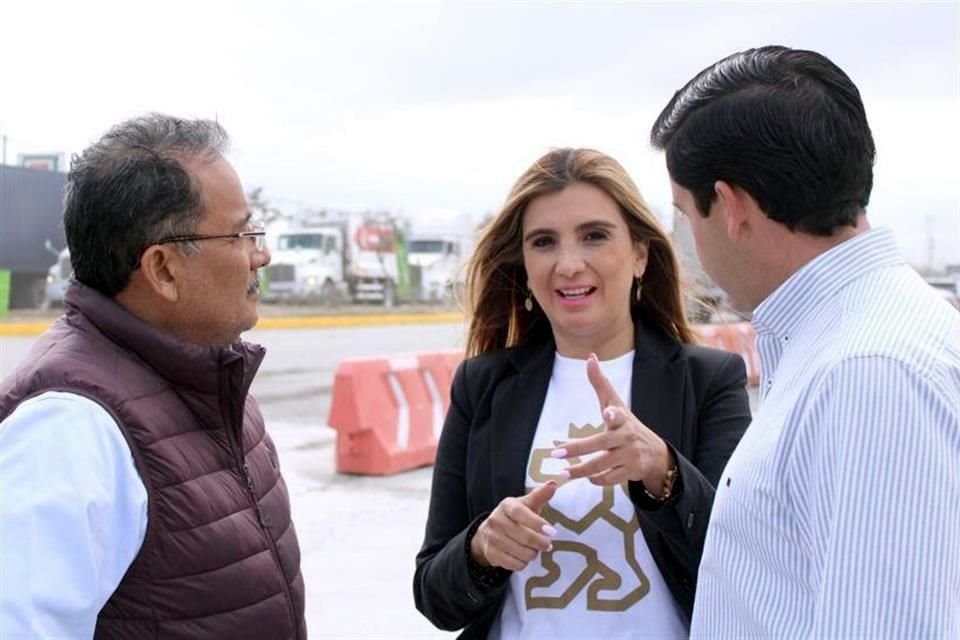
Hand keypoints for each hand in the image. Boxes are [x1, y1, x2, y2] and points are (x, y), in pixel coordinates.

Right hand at [470, 481, 557, 571]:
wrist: (488, 532)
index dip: (536, 523)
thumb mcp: (525, 505)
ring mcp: (492, 538)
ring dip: (533, 554)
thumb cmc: (515, 517)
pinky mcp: (491, 554)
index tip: (552, 531)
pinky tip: (523, 557)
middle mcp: (496, 520)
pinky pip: (515, 564)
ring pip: (522, 553)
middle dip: (541, 543)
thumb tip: (553, 484)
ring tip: (534, 549)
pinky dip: (523, 563)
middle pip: (524, 537)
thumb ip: (539, 496)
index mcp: (506, 506)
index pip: (521, 514)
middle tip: (548, 545)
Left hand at [552, 353, 671, 489]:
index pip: (618, 414)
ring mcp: (628, 456)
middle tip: (556, 452)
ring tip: (564, 472)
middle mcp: (625, 437)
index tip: (608, 413)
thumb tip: (590, 356)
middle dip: (577, 449)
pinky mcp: (629, 472)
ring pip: (601, 465)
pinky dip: (596, 480)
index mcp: (621, 419)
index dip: (613, 414)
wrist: (655, 453)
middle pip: (600, 444)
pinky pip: (609, 479)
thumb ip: (600, 382)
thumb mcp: (616, 403)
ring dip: (580, 470)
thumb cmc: (627, 424)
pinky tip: (586, 478)